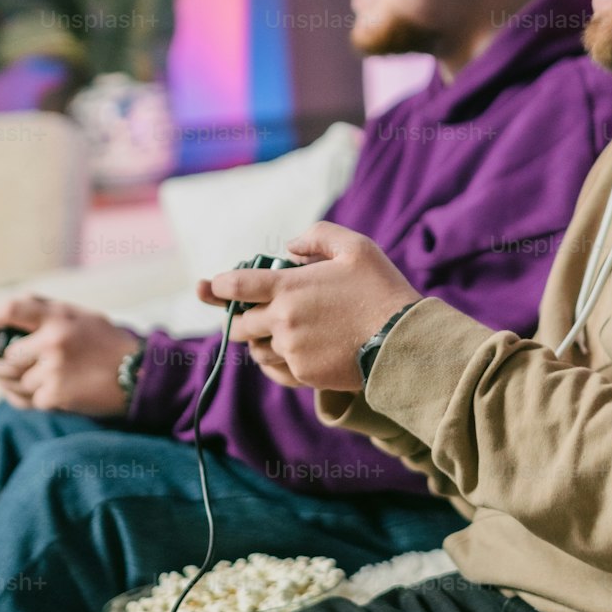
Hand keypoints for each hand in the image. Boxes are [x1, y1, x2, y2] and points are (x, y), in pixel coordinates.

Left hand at [0, 296, 139, 415]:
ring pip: (11, 380)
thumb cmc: (101, 342)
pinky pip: (24, 400)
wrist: (138, 374)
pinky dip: (28, 398)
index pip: (9, 310)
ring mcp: (53, 371)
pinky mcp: (55, 397)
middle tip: (9, 361)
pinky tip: (45, 391)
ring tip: (36, 376)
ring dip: (15, 382)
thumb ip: (33, 313)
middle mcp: (54, 342)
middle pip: (2, 355)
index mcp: (59, 316)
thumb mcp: (76, 315)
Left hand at [201, 223, 420, 391]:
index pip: (236, 286)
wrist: (402, 341)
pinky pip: (276, 371)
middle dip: (237, 318)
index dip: (217, 286)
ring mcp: (292, 351)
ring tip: (278, 331)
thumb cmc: (380, 289)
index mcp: (288, 288)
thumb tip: (289, 247)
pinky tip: (288, 354)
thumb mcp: (355, 246)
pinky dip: (276, 362)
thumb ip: (317, 236)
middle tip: (244, 313)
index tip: (208, 287)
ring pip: (258, 349)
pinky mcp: (304, 375)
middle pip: (239, 324)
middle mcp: (282, 322)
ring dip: (260, 340)